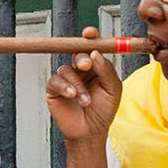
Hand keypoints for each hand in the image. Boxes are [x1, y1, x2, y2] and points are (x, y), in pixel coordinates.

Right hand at [45, 26, 123, 144]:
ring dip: (76, 84)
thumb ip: (106, 70)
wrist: (90, 133)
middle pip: (77, 54)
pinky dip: (64, 87)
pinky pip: (55, 81)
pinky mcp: (54, 90)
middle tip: (86, 65)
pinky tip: (72, 96)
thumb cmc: (103, 112)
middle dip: (81, 58)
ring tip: (85, 100)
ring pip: (66, 69)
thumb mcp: (113, 90)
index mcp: (96, 67)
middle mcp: (81, 71)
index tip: (89, 34)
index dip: (90, 38)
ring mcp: (67, 80)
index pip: (92, 48)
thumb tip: (96, 53)